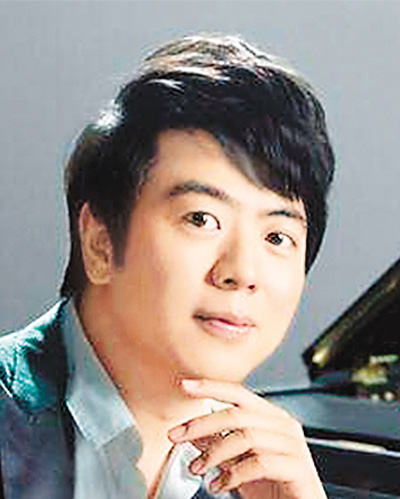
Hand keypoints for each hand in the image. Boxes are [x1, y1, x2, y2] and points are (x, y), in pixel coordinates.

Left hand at [168, 379, 326, 498]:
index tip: (185, 386)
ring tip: (197, 468)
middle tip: (177, 436)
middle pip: (237, 414)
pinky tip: (219, 486)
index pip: (238, 394)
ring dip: (214, 453)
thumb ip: (220, 443)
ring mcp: (293, 445)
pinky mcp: (298, 468)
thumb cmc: (274, 486)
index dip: (211, 387)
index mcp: (271, 418)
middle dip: (202, 424)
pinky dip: (233, 475)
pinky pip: (259, 463)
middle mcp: (284, 426)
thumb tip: (193, 431)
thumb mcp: (239, 462)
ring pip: (246, 436)